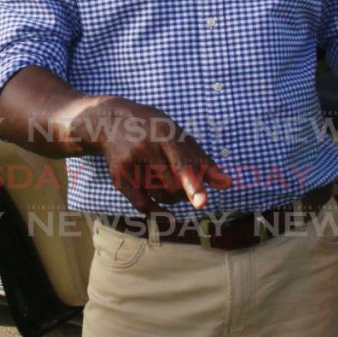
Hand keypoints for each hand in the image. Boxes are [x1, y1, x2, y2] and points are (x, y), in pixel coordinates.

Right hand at [73, 98, 230, 212]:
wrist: (110, 121)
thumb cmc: (155, 129)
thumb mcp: (179, 136)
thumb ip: (203, 160)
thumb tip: (227, 183)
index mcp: (166, 135)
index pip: (182, 163)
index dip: (193, 184)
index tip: (202, 202)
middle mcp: (146, 148)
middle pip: (173, 185)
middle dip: (185, 192)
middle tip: (186, 186)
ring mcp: (130, 162)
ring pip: (160, 195)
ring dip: (173, 198)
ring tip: (172, 185)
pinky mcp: (118, 175)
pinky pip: (142, 203)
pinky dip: (157, 212)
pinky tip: (167, 215)